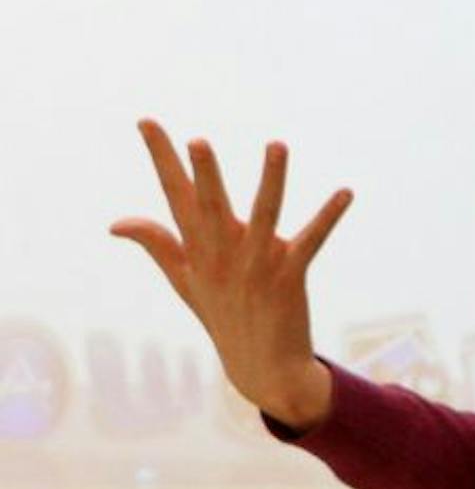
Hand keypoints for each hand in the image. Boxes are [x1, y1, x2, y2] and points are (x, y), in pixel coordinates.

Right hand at [110, 120, 351, 428]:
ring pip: (265, 216)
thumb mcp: (185, 279)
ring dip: (272, 181)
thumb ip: (157, 244)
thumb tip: (116, 222)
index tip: (148, 121)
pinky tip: (345, 192)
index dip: (162, 158)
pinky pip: (311, 241)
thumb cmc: (222, 313)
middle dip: (204, 174)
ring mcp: (257, 267)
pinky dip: (327, 217)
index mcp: (197, 250)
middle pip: (211, 208)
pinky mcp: (289, 277)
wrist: (260, 367)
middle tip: (197, 140)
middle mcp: (223, 256)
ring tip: (278, 145)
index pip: (174, 196)